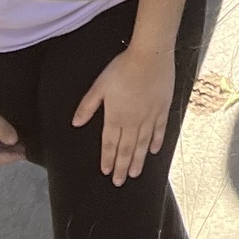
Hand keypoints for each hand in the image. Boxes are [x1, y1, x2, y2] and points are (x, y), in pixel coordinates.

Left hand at [73, 46, 174, 185]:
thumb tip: (76, 123)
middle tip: (120, 182)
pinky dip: (156, 142)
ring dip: (138, 160)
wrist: (150, 56)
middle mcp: (133, 121)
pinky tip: (154, 151)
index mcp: (115, 116)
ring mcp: (149, 117)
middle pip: (126, 149)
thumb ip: (88, 106)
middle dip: (122, 167)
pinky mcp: (162, 109)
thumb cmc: (123, 68)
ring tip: (135, 173)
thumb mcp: (99, 85)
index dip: (108, 159)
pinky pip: (159, 130)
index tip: (106, 172)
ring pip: (142, 144)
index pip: (110, 144)